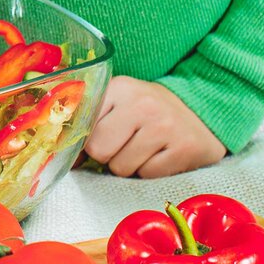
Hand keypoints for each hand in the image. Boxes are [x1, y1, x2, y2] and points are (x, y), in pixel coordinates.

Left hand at [84, 77, 226, 178]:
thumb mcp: (118, 104)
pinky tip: (160, 156)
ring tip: (143, 150)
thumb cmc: (148, 113)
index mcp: (119, 87)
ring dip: (129, 166)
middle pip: (99, 151)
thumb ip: (89, 122)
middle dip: (107, 156)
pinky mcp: (184, 148)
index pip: (83, 126)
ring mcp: (165, 126)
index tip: (97, 140)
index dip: (86, 140)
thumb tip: (64, 157)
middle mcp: (142, 103)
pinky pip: (147, 176)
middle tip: (124, 145)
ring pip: (122, 168)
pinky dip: (150, 173)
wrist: (200, 115)